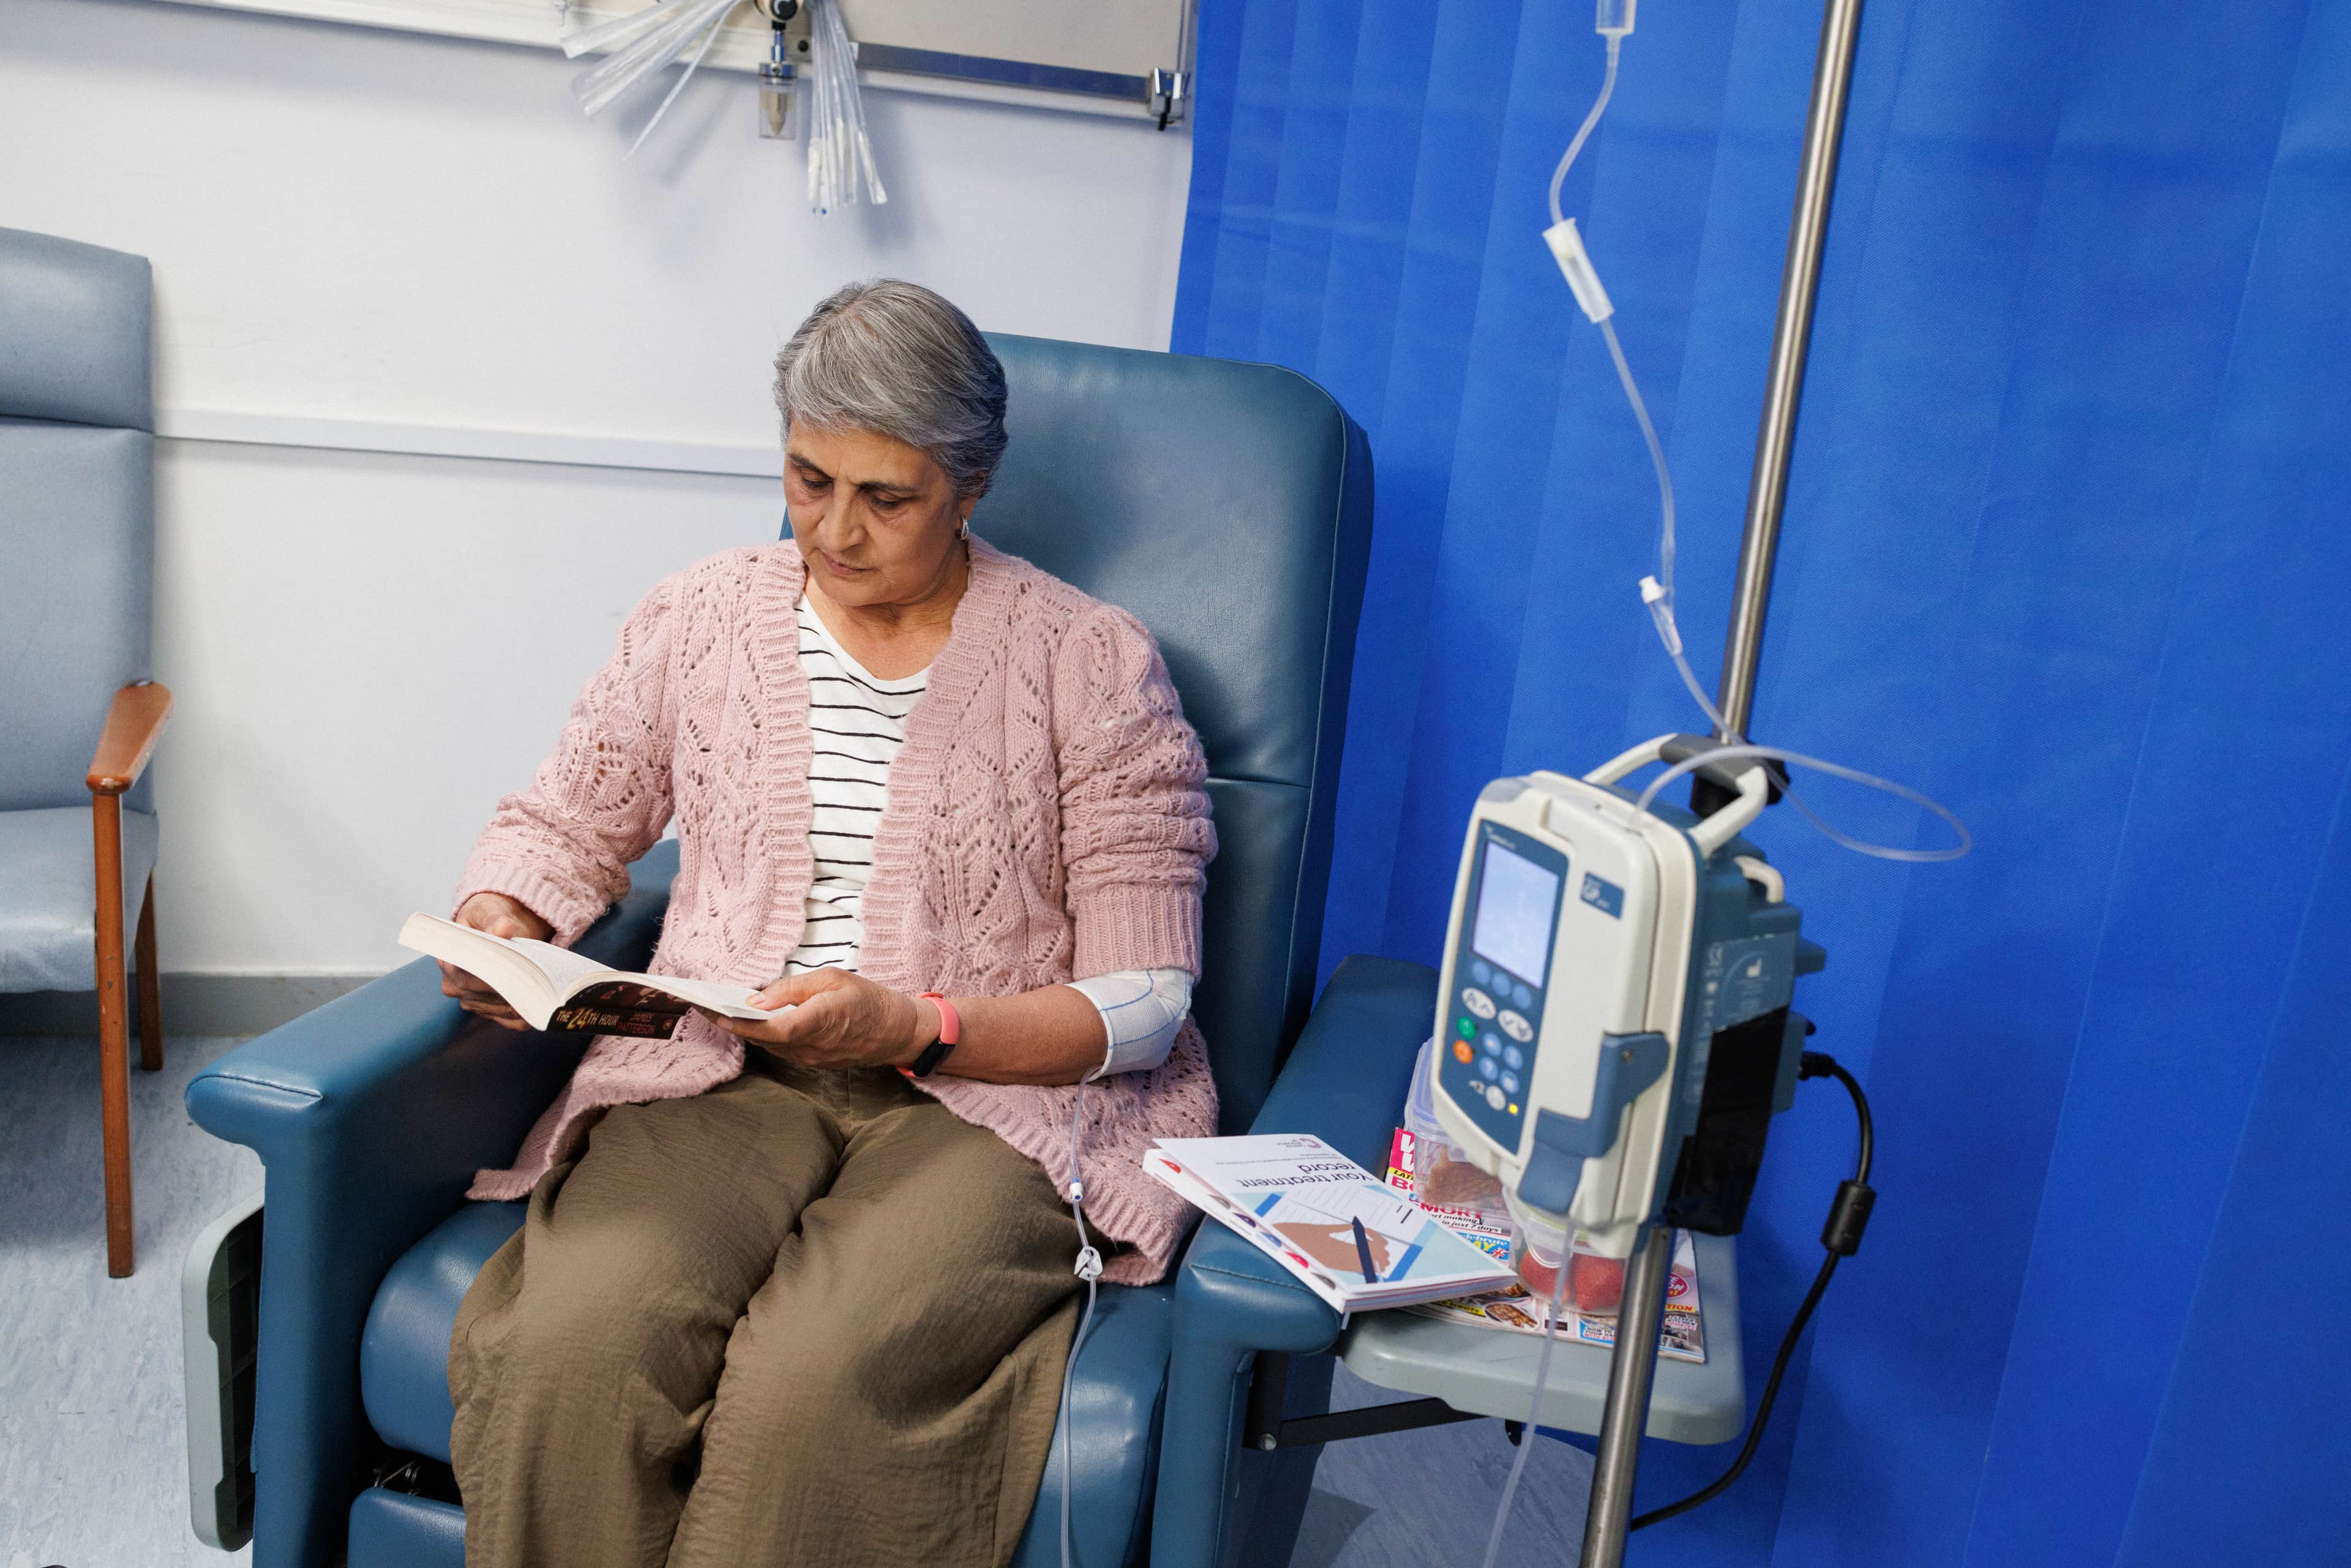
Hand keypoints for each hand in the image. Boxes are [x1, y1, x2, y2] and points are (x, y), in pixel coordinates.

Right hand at [438, 892, 554, 1030]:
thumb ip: (496, 920)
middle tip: (541, 980)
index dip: (494, 977)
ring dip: (524, 1001)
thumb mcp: (491, 911)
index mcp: (448, 961)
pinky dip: (528, 1014)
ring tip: (544, 986)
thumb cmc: (488, 917)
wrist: (495, 926)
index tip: (518, 971)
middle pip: (487, 998)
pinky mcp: (489, 1011)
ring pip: (502, 1011)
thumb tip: (502, 929)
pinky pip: (512, 1022)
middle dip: (515, 989)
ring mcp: (472, 1001)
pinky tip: (542, 1002)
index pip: (468, 977)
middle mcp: (455, 986)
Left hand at [699, 968, 936, 1070]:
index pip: (772, 1028)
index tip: (717, 1013)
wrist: (895, 1031)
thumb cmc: (866, 999)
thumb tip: (757, 999)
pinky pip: (781, 1049)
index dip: (742, 1024)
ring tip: (719, 1010)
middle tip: (703, 1006)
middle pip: (763, 1039)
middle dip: (733, 1024)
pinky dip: (763, 1035)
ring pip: (769, 1045)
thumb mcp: (832, 978)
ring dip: (745, 1030)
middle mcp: (812, 1046)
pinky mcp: (813, 1063)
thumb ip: (793, 989)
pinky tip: (750, 1021)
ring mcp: (811, 1059)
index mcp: (819, 1020)